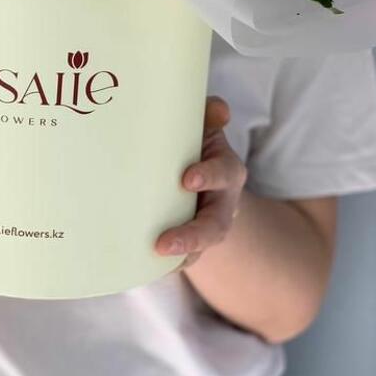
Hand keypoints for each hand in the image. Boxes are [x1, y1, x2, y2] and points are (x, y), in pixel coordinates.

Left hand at [155, 96, 246, 265]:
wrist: (202, 177)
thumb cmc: (196, 144)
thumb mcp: (204, 127)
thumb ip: (209, 116)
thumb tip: (219, 108)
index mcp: (227, 169)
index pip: (224, 172)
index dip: (208, 175)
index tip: (186, 179)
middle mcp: (223, 202)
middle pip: (215, 225)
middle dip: (192, 235)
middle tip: (164, 243)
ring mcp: (209, 226)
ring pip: (200, 248)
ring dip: (180, 255)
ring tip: (154, 260)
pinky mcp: (194, 243)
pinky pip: (185, 259)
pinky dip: (170, 265)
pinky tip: (148, 266)